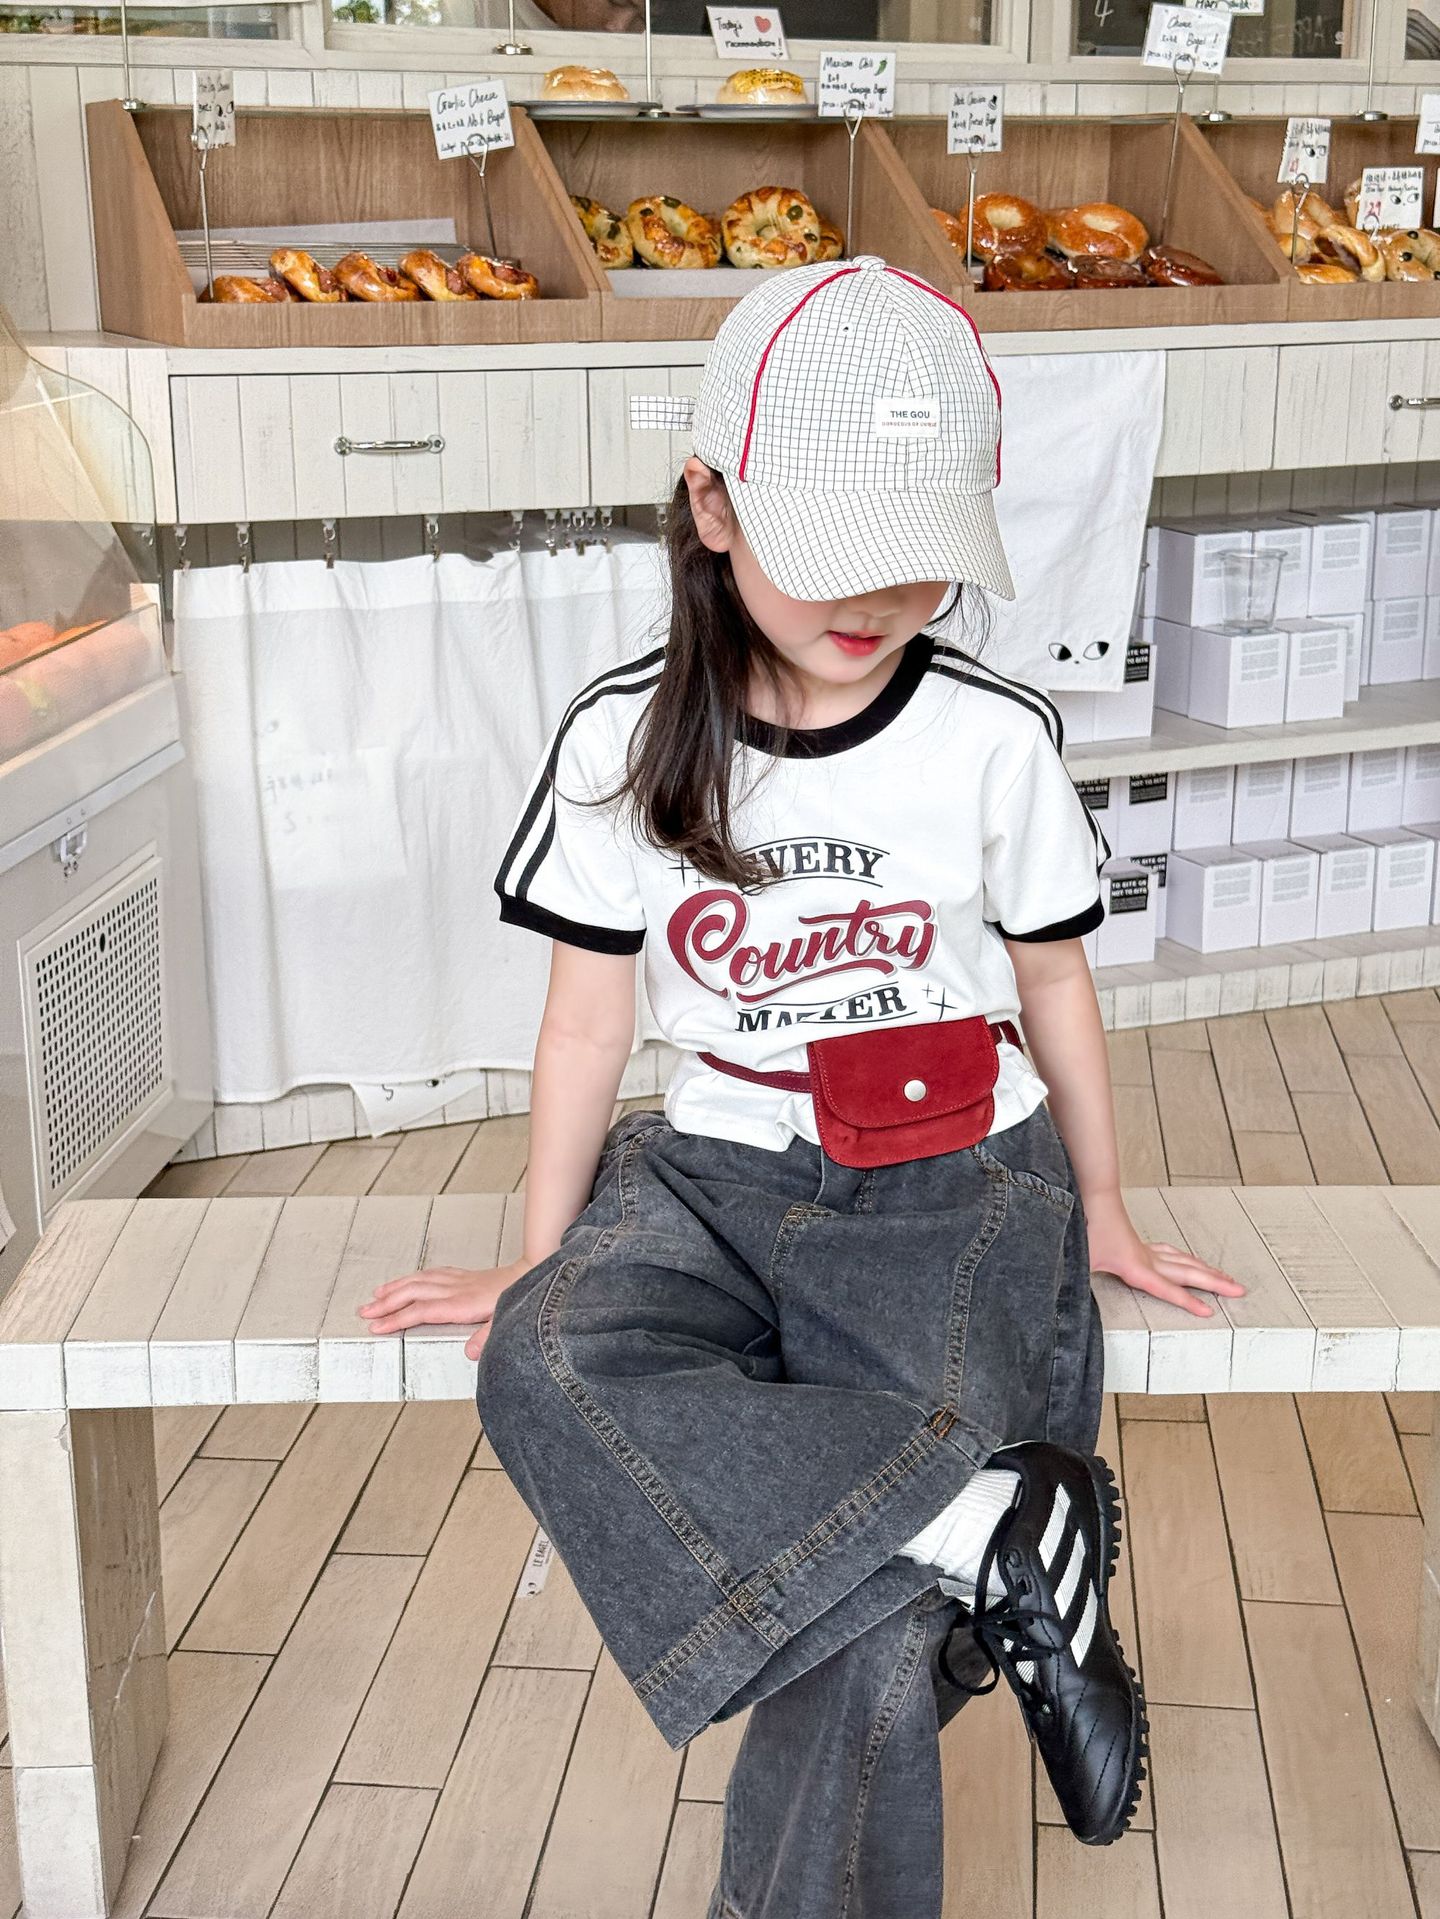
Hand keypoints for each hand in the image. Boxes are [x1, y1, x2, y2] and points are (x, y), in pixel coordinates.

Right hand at [358, 1257, 531, 1362]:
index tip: (376, 1326)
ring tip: (376, 1295)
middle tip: (364, 1312)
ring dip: (395, 1287)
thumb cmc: (518, 1300)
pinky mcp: (463, 1276)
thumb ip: (487, 1338)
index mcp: (461, 1304)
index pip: (421, 1311)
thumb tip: (470, 1354)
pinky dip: (414, 1277)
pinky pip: (431, 1274)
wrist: (533, 1273)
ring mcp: (458, 1281)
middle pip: (412, 1294)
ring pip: (419, 1281)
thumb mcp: (505, 1323)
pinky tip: (408, 1281)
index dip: (397, 1319)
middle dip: (386, 1303)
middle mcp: (455, 1290)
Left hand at [1085, 1198, 1245, 1320]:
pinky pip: (1171, 1253)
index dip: (1188, 1302)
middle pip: (1188, 1272)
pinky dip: (1187, 1259)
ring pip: (1183, 1260)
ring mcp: (1144, 1249)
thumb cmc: (1082, 1228)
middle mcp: (1145, 1258)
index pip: (1167, 1289)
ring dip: (1207, 1270)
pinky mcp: (1138, 1243)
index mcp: (1133, 1266)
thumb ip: (1077, 1281)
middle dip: (1216, 1283)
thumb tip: (1063, 1296)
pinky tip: (1189, 1261)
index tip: (1209, 1312)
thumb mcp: (1077, 1261)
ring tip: (1226, 1278)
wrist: (1087, 1196)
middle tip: (1240, 1290)